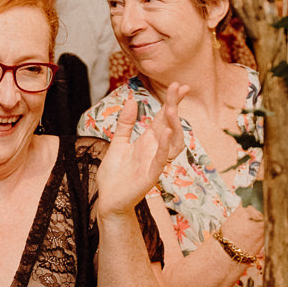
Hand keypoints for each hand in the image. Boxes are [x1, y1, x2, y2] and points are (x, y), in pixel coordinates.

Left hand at [95, 87, 186, 218]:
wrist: (107, 200)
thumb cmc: (114, 175)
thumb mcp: (118, 143)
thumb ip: (126, 123)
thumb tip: (131, 100)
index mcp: (148, 141)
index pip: (163, 118)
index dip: (171, 102)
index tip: (180, 86)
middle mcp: (155, 150)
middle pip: (169, 125)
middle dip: (174, 106)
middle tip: (179, 88)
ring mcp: (154, 163)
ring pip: (171, 142)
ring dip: (173, 125)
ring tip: (171, 108)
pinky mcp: (150, 176)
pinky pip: (161, 160)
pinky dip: (163, 147)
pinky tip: (164, 133)